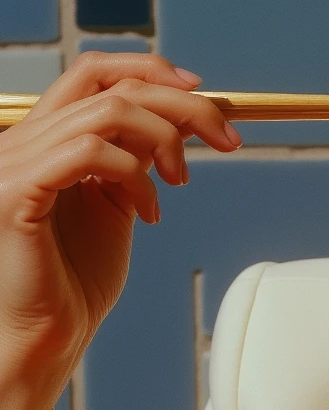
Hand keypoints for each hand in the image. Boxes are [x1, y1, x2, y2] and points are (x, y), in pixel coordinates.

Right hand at [0, 53, 240, 409]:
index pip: (92, 72)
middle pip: (110, 87)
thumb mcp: (117, 202)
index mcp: (41, 138)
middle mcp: (21, 141)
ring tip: (180, 183)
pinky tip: (148, 212)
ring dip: (164, 141)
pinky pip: (88, 153)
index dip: (149, 70)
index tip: (202, 92)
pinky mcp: (14, 192)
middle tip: (227, 138)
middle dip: (181, 105)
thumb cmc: (76, 282)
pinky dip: (134, 175)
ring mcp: (12, 163)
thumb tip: (181, 118)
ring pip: (108, 113)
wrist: (47, 338)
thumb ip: (136, 156)